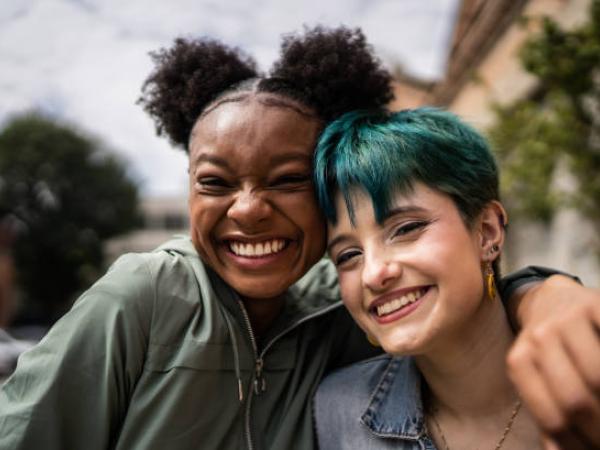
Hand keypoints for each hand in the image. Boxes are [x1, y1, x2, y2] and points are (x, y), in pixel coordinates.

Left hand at [506, 275, 599, 448]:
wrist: (555, 299)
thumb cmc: (552, 349)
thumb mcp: (540, 377)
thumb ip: (549, 411)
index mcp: (520, 361)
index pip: (552, 417)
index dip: (578, 444)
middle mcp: (538, 337)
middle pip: (575, 400)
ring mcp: (566, 319)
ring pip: (597, 376)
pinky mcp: (594, 304)